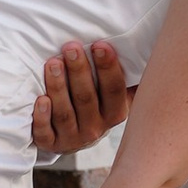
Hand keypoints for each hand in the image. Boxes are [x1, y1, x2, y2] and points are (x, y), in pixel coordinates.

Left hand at [31, 38, 130, 158]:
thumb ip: (128, 75)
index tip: (100, 45)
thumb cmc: (96, 104)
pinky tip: (40, 100)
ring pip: (65, 113)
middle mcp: (96, 128)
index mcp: (115, 112)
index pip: (114, 90)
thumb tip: (147, 43)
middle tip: (71, 47)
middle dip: (79, 71)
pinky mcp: (50, 144)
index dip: (108, 68)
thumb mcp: (114, 94)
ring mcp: (72, 138)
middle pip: (86, 98)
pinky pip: (45, 133)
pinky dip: (42, 117)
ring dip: (58, 87)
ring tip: (53, 63)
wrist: (74, 136)